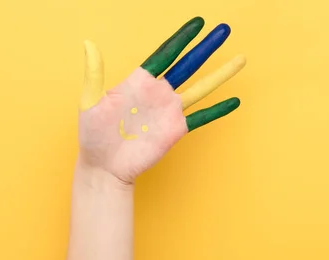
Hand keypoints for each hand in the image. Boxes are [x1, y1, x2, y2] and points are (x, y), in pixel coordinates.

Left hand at [77, 16, 245, 184]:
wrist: (105, 166)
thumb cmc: (94, 135)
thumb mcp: (90, 102)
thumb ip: (94, 74)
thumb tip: (89, 44)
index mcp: (140, 81)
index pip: (166, 54)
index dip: (182, 38)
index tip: (198, 24)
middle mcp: (159, 93)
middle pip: (189, 65)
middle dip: (207, 48)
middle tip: (224, 30)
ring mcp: (170, 111)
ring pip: (201, 88)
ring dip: (220, 74)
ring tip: (240, 59)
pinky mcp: (176, 130)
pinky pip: (201, 117)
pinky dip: (218, 110)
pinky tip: (234, 101)